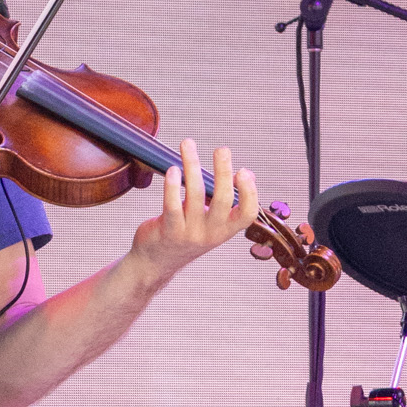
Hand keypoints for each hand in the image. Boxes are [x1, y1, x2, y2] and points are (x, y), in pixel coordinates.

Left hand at [127, 141, 258, 283]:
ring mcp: (190, 234)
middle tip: (222, 149)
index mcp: (226, 230)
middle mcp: (211, 233)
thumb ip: (223, 200)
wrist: (156, 262)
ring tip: (187, 145)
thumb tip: (244, 173)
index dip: (249, 192)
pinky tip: (173, 170)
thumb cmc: (185, 233)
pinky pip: (172, 206)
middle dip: (223, 170)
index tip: (243, 171)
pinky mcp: (169, 232)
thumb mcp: (210, 222)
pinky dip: (172, 186)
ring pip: (195, 195)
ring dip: (192, 165)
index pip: (248, 214)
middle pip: (223, 198)